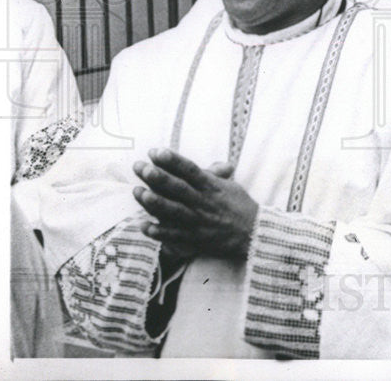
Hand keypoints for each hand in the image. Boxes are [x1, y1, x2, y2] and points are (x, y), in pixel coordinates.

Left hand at [132, 149, 257, 259]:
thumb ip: (217, 174)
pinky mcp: (194, 239)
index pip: (190, 170)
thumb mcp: (231, 186)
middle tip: (140, 167)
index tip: (155, 152)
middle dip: (158, 177)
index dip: (172, 160)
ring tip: (138, 192)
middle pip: (178, 188)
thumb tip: (217, 163)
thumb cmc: (240, 207)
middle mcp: (203, 202)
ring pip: (174, 211)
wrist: (252, 234)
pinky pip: (174, 236)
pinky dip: (159, 232)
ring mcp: (198, 221)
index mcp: (212, 186)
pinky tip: (143, 226)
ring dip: (155, 202)